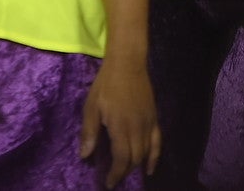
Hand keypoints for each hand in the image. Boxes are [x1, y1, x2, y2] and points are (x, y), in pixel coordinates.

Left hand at [79, 57, 160, 188]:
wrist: (128, 64)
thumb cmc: (106, 84)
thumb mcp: (91, 106)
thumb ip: (89, 132)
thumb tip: (85, 155)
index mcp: (121, 127)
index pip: (121, 159)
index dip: (116, 174)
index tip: (108, 183)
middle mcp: (138, 129)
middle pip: (135, 159)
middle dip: (125, 172)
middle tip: (114, 178)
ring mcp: (148, 124)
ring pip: (146, 153)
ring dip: (137, 166)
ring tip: (127, 174)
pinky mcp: (154, 118)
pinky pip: (157, 142)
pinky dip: (155, 157)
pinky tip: (149, 168)